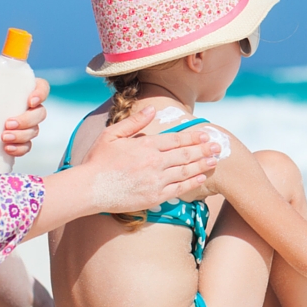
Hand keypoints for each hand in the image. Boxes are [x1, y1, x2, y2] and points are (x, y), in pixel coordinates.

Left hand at [0, 78, 49, 156]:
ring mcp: (18, 126)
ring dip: (23, 135)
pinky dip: (20, 149)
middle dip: (29, 120)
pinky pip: (26, 147)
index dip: (41, 93)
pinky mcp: (13, 142)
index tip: (30, 101)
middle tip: (8, 124)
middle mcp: (19, 107)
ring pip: (34, 130)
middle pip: (40, 112)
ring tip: (4, 138)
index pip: (39, 86)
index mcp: (12, 90)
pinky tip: (7, 149)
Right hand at [83, 106, 221, 211]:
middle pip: (185, 154)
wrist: (88, 189)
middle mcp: (153, 162)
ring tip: (215, 160)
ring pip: (185, 171)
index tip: (205, 134)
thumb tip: (152, 109)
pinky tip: (201, 178)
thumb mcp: (112, 134)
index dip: (192, 136)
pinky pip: (178, 189)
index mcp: (145, 146)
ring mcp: (155, 181)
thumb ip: (134, 122)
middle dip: (203, 149)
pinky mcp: (154, 197)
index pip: (175, 139)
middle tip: (218, 146)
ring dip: (202, 165)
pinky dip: (191, 182)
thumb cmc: (97, 160)